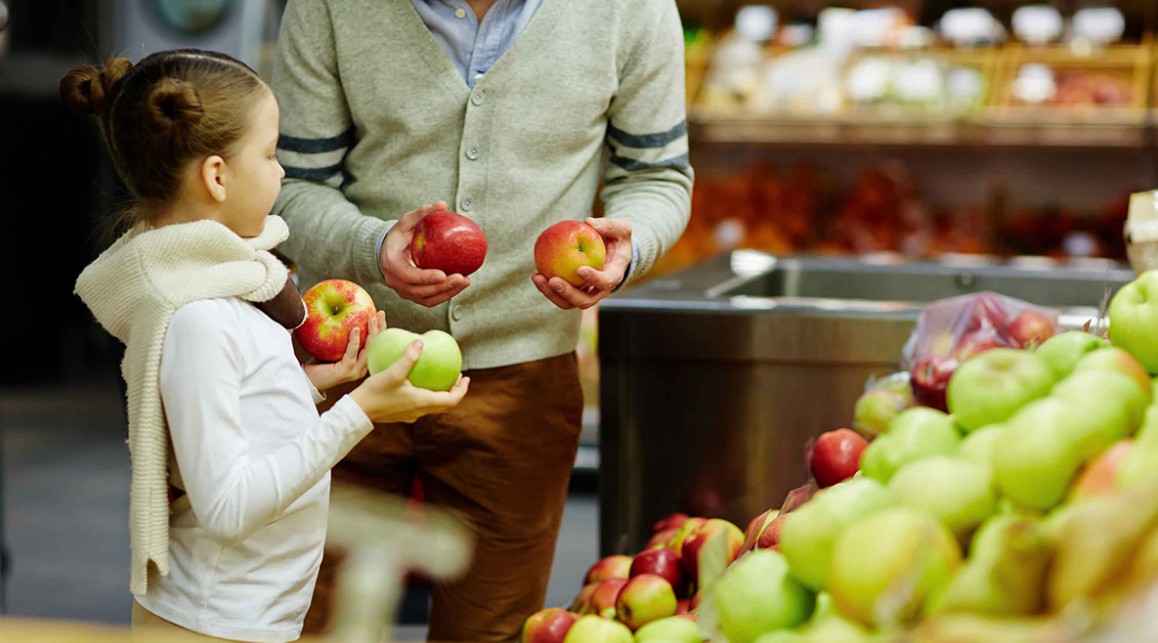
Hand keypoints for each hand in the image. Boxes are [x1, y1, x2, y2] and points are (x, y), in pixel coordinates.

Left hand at [303, 310, 386, 391]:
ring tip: (372, 319)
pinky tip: (356, 329)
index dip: (382, 329)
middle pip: (377, 347)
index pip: (377, 344)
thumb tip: (345, 312)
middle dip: (381, 328)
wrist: (309, 379)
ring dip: (372, 333)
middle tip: (380, 313)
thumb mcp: (336, 346)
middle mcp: (363, 367)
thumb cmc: (321, 362)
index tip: (380, 314)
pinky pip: (352, 354)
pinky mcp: (346, 371)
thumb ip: (344, 337)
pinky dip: (355, 341)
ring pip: (369, 350)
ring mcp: (356, 371)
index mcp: (363, 362)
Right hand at [348, 340, 469, 423]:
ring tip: (442, 379)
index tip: (466, 378)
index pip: (451, 400)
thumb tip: (420, 342)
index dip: (462, 390)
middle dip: (454, 391)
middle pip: (444, 404)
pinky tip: (419, 383)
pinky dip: (428, 395)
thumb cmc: (376, 392)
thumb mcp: (393, 372)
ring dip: (441, 394)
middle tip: (457, 377)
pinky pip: (421, 405)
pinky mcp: (402, 414)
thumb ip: (408, 358)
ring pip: (433, 406)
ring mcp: (411, 414)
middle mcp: (419, 411)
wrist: (357, 411)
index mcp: (422, 402)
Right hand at [380, 200, 470, 306]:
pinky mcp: (414, 295)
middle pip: (420, 291)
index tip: (443, 274)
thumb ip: (421, 214)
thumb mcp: (406, 222)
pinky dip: (446, 295)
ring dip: (448, 293)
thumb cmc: (398, 236)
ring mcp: (404, 291)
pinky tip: (460, 285)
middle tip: (461, 278)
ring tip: (465, 281)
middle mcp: (396, 282)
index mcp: (392, 264)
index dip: (426, 277)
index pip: (408, 275)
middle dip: (442, 287)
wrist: (386, 252)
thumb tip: (442, 204)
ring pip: (427, 299)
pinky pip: (430, 300)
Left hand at [531, 217, 631, 309]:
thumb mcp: (621, 228)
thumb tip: (589, 222)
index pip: (606, 282)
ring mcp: (586, 293)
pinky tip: (536, 275)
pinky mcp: (574, 291)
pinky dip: (547, 288)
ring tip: (538, 278)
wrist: (613, 252)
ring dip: (552, 294)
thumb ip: (609, 225)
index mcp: (615, 275)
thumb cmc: (617, 239)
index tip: (580, 269)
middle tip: (553, 280)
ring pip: (569, 302)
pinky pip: (559, 295)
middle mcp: (601, 290)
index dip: (594, 279)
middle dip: (567, 293)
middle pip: (585, 301)